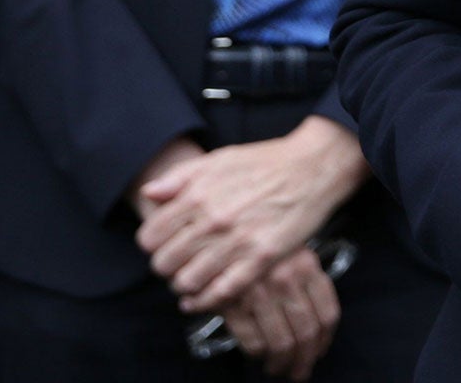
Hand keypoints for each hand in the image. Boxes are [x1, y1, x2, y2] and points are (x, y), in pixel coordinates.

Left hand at [137, 117, 366, 312]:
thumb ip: (179, 176)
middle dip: (165, 267)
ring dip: (183, 284)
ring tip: (190, 278)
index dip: (151, 244)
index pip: (150, 237)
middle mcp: (213, 219)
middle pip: (164, 264)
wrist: (311, 167)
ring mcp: (237, 241)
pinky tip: (200, 299)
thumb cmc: (263, 162)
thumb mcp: (218, 159)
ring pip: (188, 282)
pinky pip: (221, 292)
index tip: (162, 245)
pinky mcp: (261, 259)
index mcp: (198, 194)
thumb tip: (149, 194)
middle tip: (176, 263)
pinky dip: (204, 301)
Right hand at [212, 245, 340, 380]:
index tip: (318, 352)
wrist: (214, 234)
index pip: (327, 314)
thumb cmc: (256, 244)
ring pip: (281, 343)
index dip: (324, 341)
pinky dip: (257, 355)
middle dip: (303, 360)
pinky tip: (257, 355)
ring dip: (281, 364)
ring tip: (277, 368)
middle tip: (298, 371)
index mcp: (306, 264)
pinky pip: (253, 343)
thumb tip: (318, 330)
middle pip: (306, 333)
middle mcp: (286, 278)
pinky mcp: (233, 304)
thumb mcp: (289, 252)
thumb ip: (305, 280)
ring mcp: (259, 291)